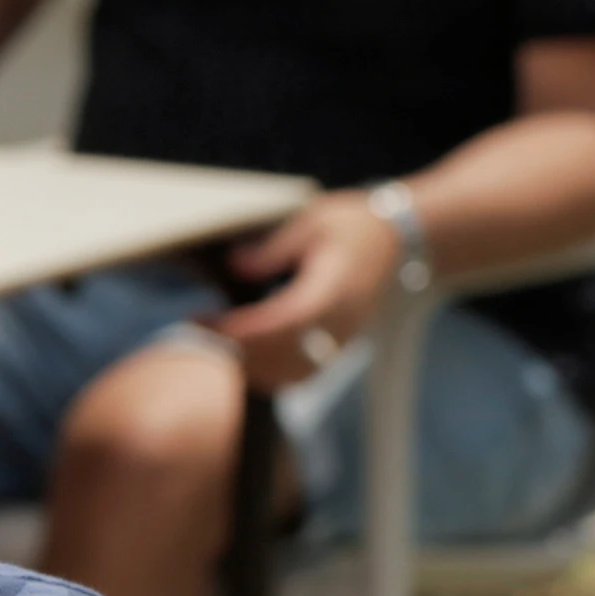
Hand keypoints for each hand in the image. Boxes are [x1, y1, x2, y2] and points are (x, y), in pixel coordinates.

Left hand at [211, 193, 402, 391]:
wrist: (397, 240)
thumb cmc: (352, 226)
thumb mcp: (311, 221)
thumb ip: (274, 248)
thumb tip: (236, 265)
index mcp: (335, 289)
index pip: (284, 322)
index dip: (242, 329)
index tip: (204, 321)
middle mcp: (341, 322)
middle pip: (283, 356)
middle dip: (236, 348)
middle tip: (197, 324)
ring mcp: (341, 340)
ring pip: (291, 373)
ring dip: (248, 363)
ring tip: (211, 334)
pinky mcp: (336, 347)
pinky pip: (300, 374)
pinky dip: (266, 371)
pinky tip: (237, 350)